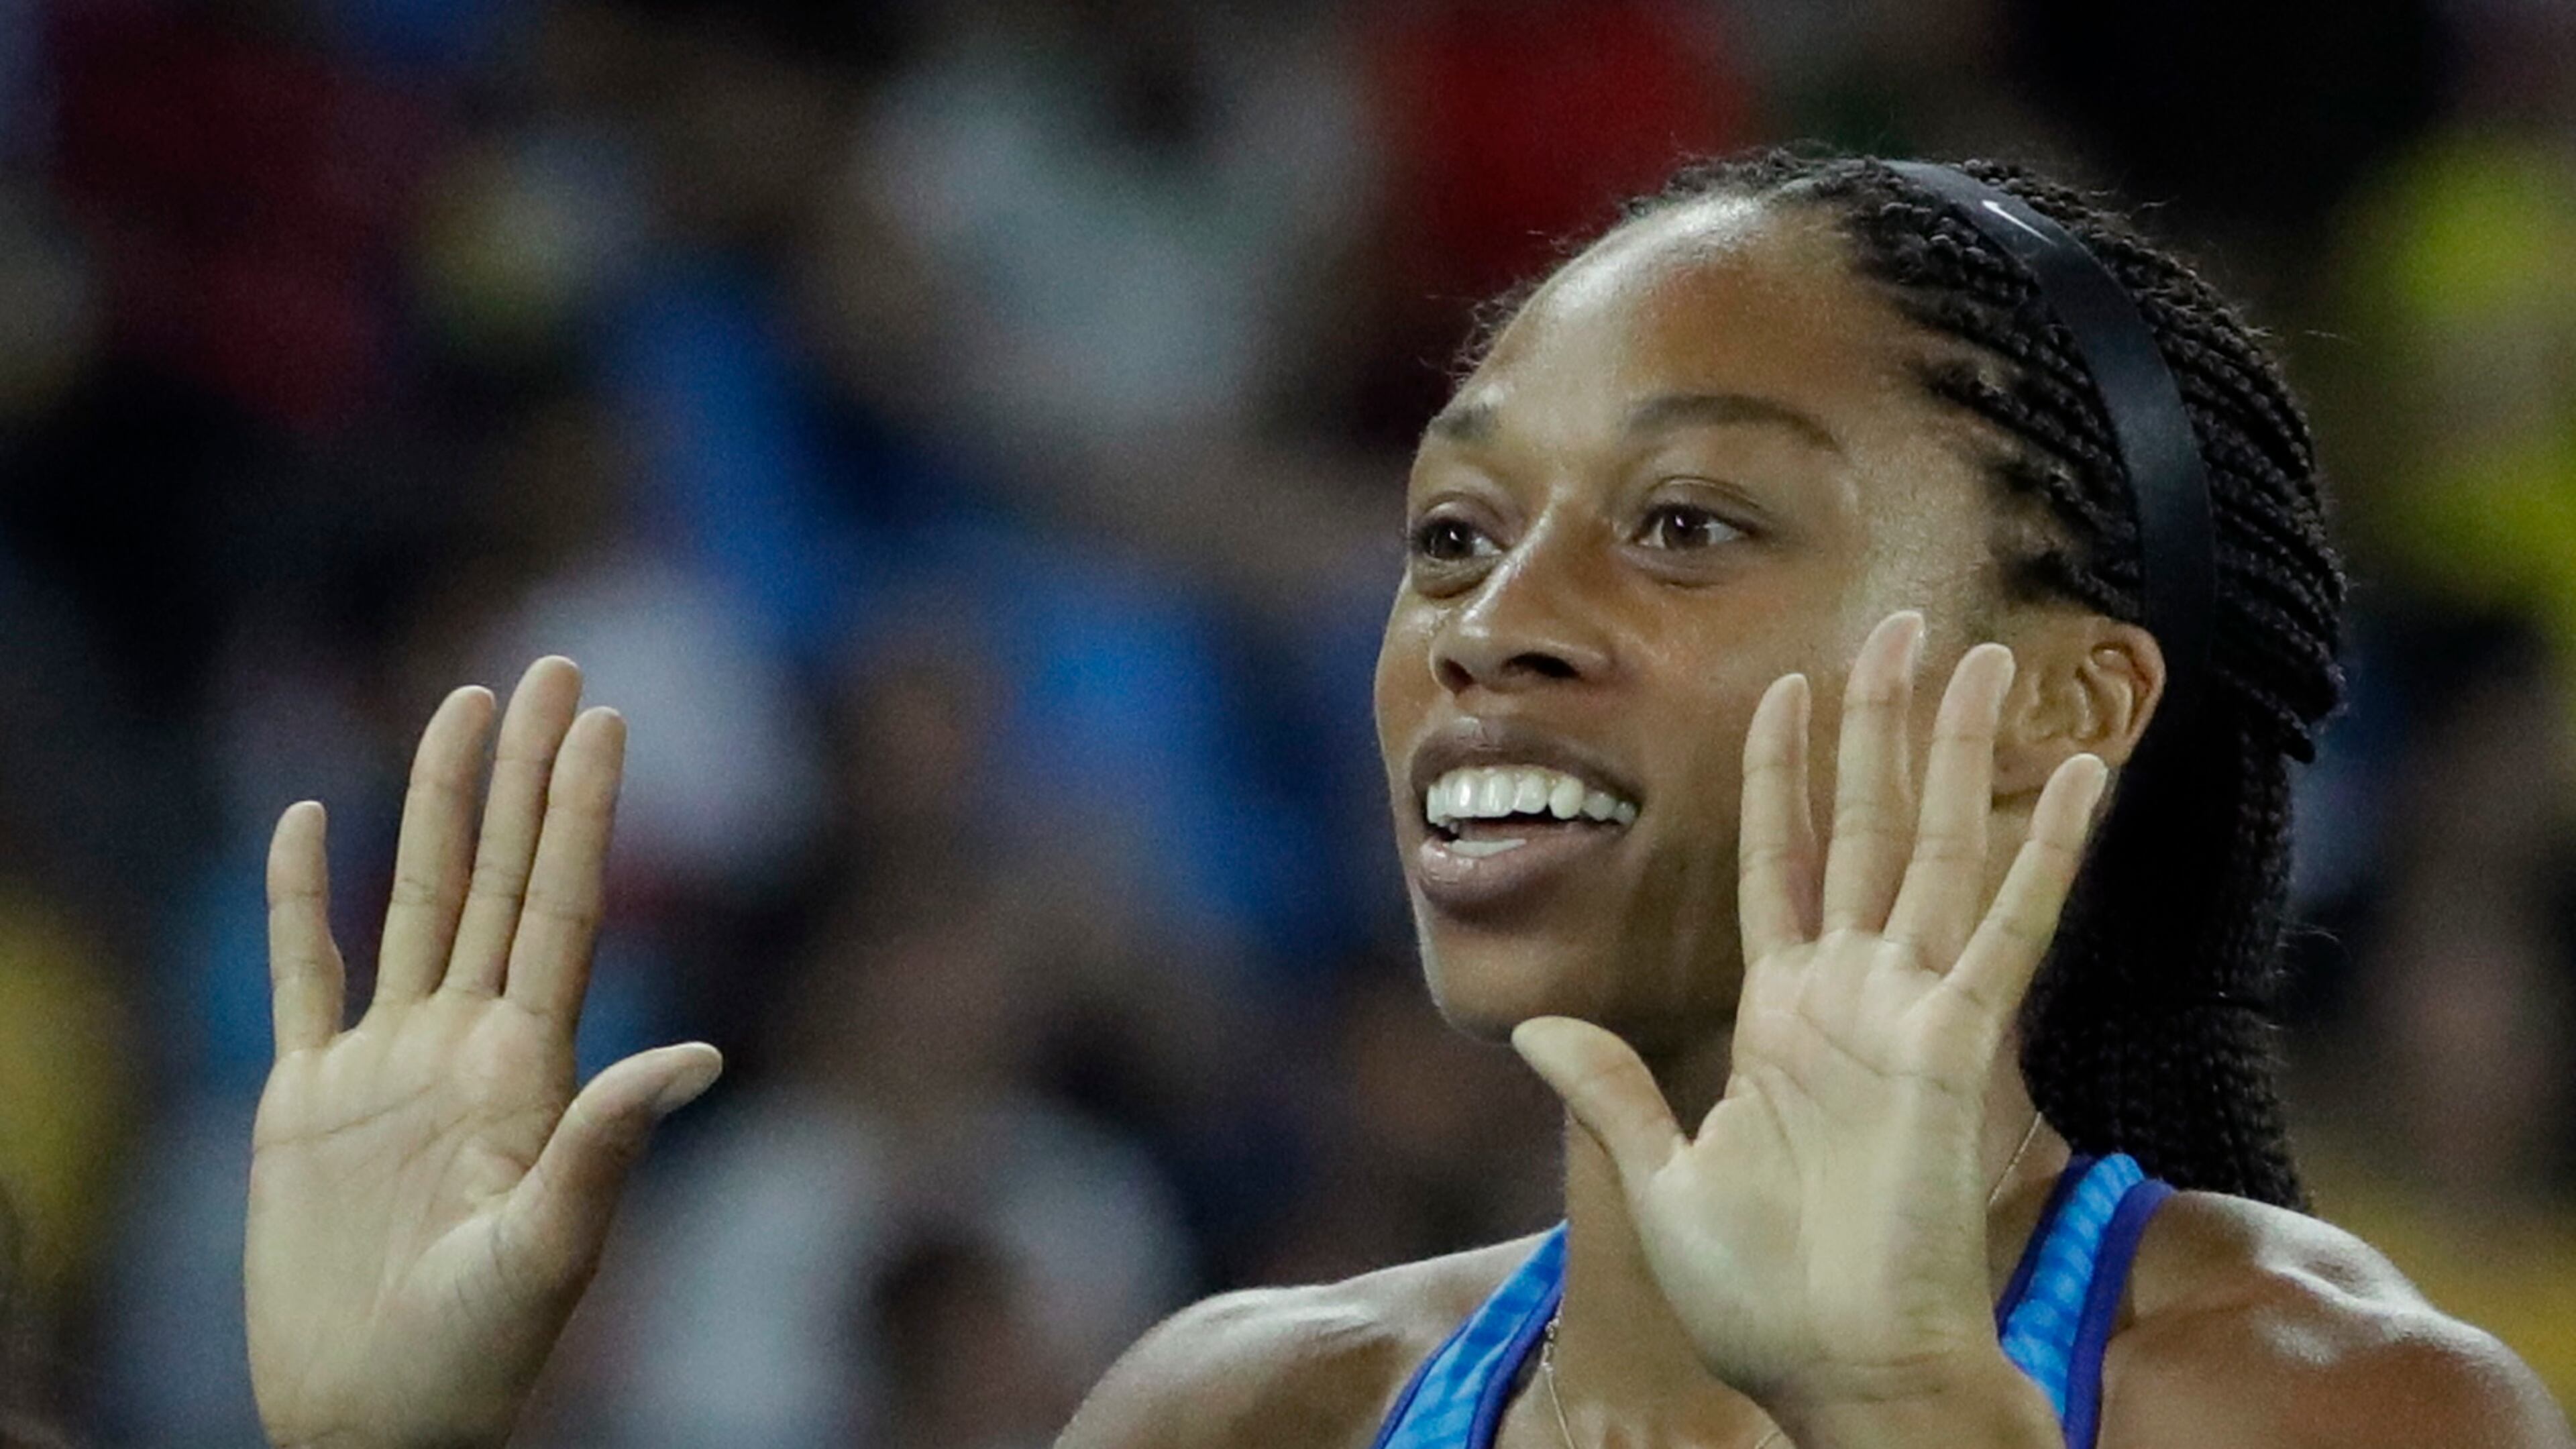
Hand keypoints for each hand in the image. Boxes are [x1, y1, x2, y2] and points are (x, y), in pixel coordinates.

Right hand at [246, 659, 721, 1448]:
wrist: (374, 1424)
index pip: (564, 906)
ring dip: (433, 804)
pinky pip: (301, 977)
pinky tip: (309, 821)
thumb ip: (606, 1144)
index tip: (608, 716)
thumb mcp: (551, 1249)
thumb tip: (698, 1055)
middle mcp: (465, 1046)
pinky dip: (299, 901)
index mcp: (531, 1068)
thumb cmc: (476, 1358)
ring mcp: (384, 1067)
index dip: (583, 810)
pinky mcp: (303, 1104)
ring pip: (412, 901)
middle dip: (523, 771)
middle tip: (552, 663)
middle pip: (497, 875)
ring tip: (458, 704)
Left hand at [1513, 611, 2105, 1420]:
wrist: (1837, 1374)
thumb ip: (1612, 1090)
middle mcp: (1849, 997)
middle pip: (1865, 827)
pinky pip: (2007, 932)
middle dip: (1880, 724)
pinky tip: (2078, 775)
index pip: (1779, 861)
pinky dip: (2044, 852)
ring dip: (1959, 753)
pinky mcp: (1954, 1049)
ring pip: (1936, 850)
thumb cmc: (1760, 1297)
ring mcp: (1907, 1015)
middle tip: (1904, 624)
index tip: (1786, 686)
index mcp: (1780, 1016)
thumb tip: (1540, 1029)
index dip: (1783, 772)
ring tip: (1979, 656)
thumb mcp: (1662, 1179)